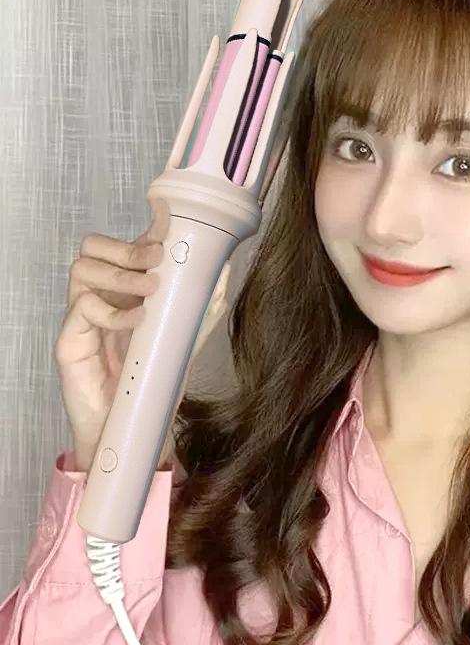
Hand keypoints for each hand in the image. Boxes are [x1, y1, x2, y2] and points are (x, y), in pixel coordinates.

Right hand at [54, 197, 229, 471]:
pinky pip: (82, 308)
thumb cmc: (154, 377)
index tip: (168, 222)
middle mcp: (102, 295)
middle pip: (94, 246)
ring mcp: (83, 316)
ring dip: (121, 274)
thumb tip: (224, 267)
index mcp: (127, 288)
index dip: (145, 229)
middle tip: (158, 258)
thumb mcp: (187, 336)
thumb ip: (204, 305)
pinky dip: (113, 311)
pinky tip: (138, 319)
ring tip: (151, 290)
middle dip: (128, 246)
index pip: (127, 244)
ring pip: (83, 269)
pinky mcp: (71, 340)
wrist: (133, 423)